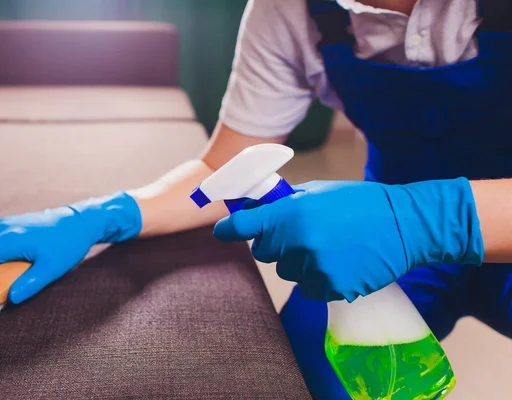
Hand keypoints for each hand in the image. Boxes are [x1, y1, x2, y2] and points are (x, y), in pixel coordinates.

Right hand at [0, 192, 141, 303]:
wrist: (80, 221)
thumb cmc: (68, 244)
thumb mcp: (52, 268)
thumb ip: (30, 284)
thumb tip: (11, 298)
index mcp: (8, 239)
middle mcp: (2, 229)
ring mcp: (6, 224)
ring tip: (3, 279)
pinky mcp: (11, 224)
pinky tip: (11, 265)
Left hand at [213, 179, 482, 301]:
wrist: (405, 226)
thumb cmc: (362, 203)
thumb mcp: (320, 192)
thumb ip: (287, 203)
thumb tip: (260, 209)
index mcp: (292, 213)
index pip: (244, 226)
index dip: (230, 229)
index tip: (222, 231)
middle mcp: (298, 242)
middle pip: (264, 253)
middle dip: (276, 245)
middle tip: (299, 234)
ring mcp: (314, 268)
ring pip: (288, 272)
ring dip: (299, 263)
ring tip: (329, 248)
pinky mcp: (331, 288)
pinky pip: (309, 288)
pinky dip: (319, 279)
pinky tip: (340, 263)